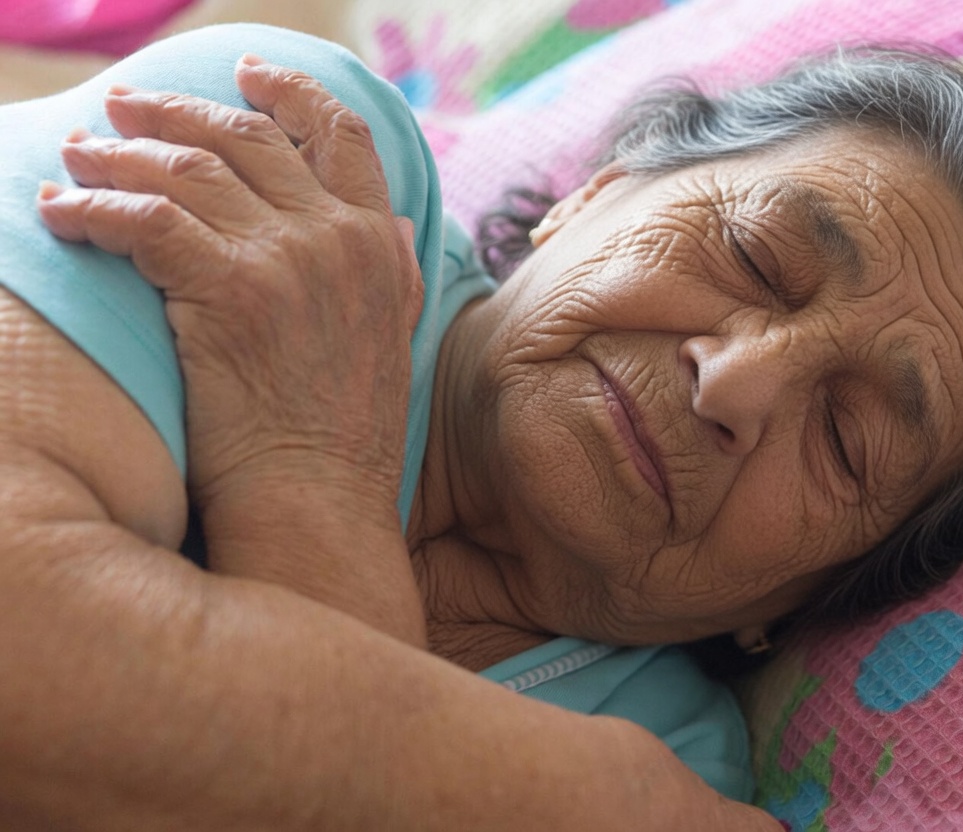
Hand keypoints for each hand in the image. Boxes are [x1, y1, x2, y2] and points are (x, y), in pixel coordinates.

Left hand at [37, 57, 423, 522]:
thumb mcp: (393, 338)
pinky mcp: (229, 290)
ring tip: (79, 156)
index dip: (289, 91)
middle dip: (176, 110)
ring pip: (187, 168)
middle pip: (247, 137)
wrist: (320, 498)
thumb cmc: (342, 434)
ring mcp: (286, 259)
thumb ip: (394, 272)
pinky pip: (144, 219)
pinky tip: (62, 212)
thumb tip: (396, 226)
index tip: (248, 73)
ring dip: (119, 154)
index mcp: (381, 244)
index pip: (341, 134)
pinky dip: (92, 207)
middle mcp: (338, 238)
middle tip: (124, 106)